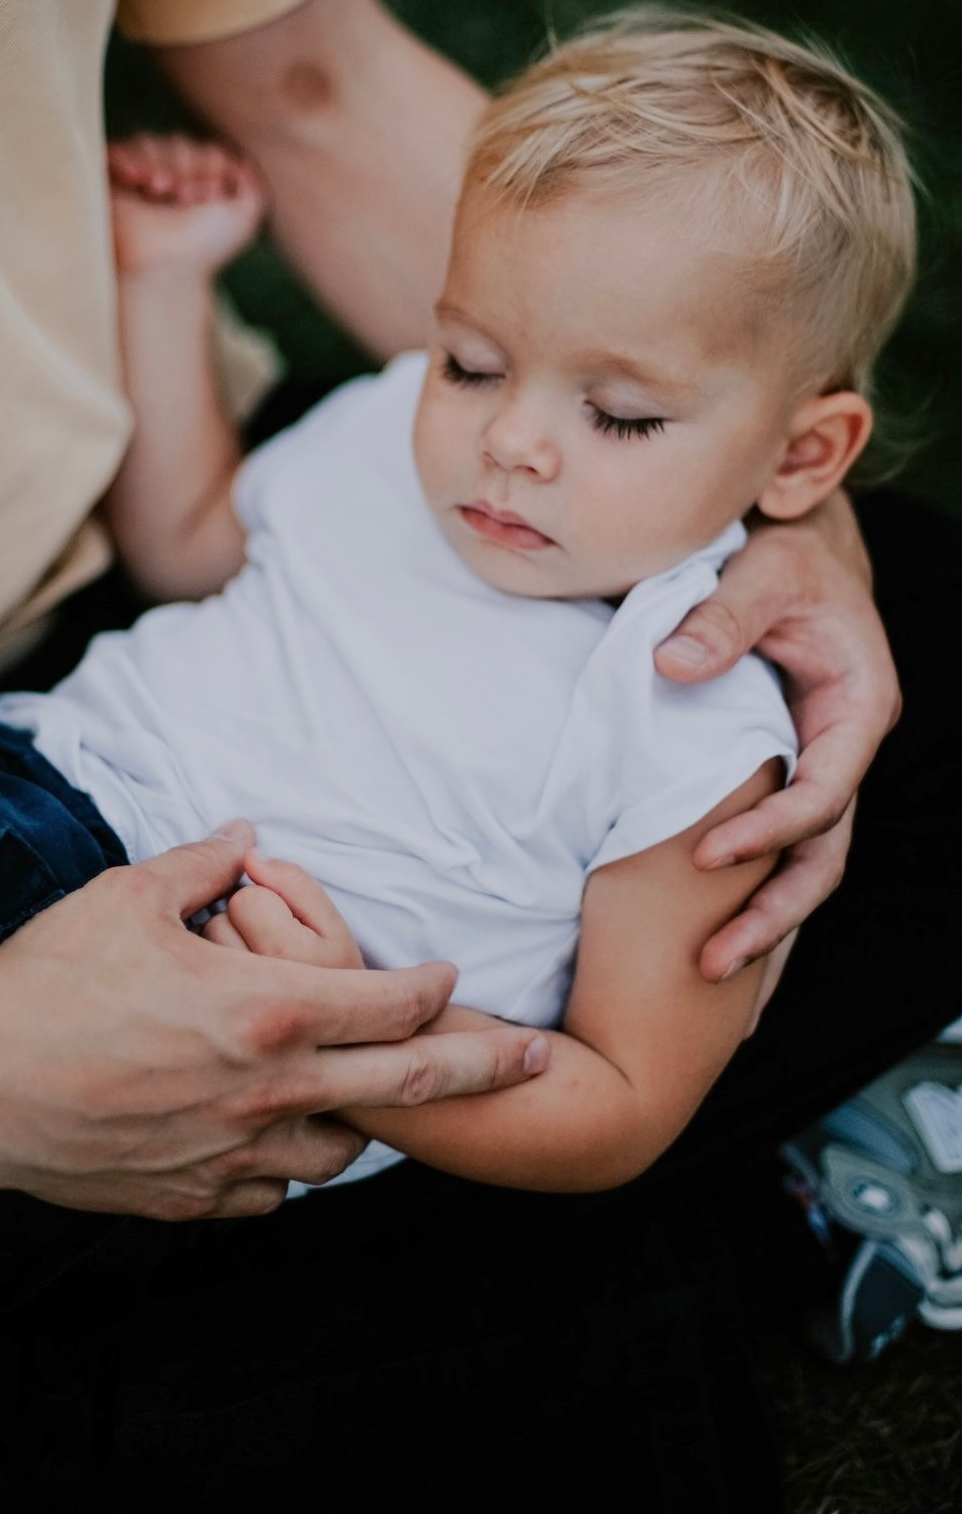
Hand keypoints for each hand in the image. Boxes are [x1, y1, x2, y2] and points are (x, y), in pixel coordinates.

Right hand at [0, 820, 545, 1218]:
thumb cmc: (47, 980)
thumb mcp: (128, 896)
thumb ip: (200, 864)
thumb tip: (244, 836)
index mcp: (267, 1009)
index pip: (391, 1001)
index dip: (433, 986)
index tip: (450, 976)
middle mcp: (268, 1090)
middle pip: (410, 1086)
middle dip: (483, 1067)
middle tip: (535, 1059)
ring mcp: (231, 1155)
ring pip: (342, 1154)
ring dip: (370, 1123)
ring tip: (379, 1101)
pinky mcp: (187, 1198)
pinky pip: (266, 1195)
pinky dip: (285, 1169)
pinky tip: (274, 1146)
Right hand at [108, 133, 265, 278]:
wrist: (166, 267)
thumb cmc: (205, 248)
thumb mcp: (244, 218)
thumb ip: (253, 187)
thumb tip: (241, 164)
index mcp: (200, 193)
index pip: (205, 152)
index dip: (208, 164)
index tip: (209, 195)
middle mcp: (169, 188)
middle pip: (178, 144)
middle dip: (185, 163)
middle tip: (184, 195)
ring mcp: (138, 187)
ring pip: (149, 144)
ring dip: (159, 161)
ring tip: (158, 189)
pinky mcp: (110, 187)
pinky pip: (115, 152)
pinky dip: (127, 158)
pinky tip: (136, 178)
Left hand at [653, 494, 898, 979]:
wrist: (794, 549)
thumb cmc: (785, 556)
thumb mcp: (762, 570)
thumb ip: (722, 615)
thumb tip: (671, 666)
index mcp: (857, 710)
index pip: (823, 793)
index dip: (770, 830)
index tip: (707, 856)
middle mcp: (844, 751)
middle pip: (823, 856)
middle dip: (773, 916)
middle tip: (711, 964)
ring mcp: (815, 769)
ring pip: (804, 867)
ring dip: (764, 925)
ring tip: (710, 979)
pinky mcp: (780, 775)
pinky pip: (772, 847)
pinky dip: (750, 895)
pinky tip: (712, 946)